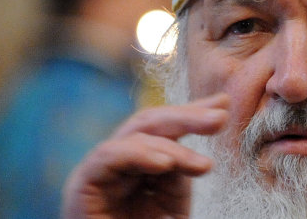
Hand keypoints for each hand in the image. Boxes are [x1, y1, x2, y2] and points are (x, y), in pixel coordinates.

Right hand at [62, 94, 229, 218]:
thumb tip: (200, 142)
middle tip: (221, 117)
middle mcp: (117, 164)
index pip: (164, 128)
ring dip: (173, 146)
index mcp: (138, 165)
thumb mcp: (173, 202)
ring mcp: (99, 172)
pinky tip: (165, 163)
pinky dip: (138, 154)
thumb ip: (180, 170)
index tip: (224, 104)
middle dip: (187, 116)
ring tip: (203, 166)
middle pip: (150, 123)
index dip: (192, 112)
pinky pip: (108, 156)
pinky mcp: (83, 185)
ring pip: (134, 135)